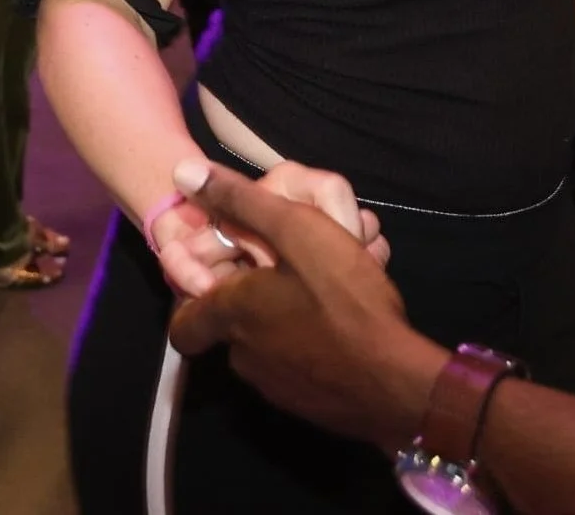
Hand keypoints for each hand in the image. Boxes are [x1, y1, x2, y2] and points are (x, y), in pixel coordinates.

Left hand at [168, 159, 445, 450]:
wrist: (392, 381)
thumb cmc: (342, 297)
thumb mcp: (296, 230)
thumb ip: (242, 201)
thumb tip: (183, 172)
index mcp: (232, 314)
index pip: (182, 323)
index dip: (193, 297)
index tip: (221, 274)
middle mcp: (242, 357)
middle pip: (232, 326)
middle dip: (256, 295)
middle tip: (294, 266)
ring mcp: (274, 386)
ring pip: (266, 343)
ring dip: (286, 315)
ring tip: (328, 289)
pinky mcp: (303, 403)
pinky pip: (294, 364)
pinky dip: (308, 341)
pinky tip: (342, 322)